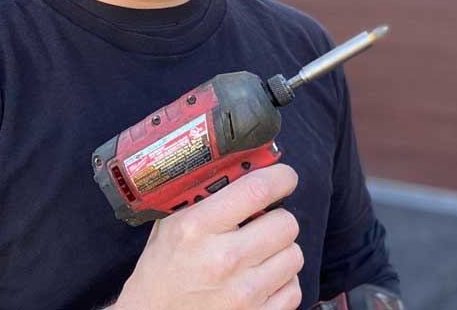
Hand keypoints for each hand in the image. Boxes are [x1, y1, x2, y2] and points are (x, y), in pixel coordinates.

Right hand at [114, 163, 302, 309]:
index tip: (284, 176)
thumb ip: (202, 193)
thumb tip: (241, 163)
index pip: (256, 189)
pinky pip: (293, 289)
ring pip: (294, 254)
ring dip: (281, 250)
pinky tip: (261, 278)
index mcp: (198, 228)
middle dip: (278, 216)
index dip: (280, 177)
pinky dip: (282, 282)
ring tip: (259, 252)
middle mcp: (223, 260)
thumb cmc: (162, 269)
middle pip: (285, 223)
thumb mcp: (171, 222)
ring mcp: (242, 294)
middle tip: (264, 220)